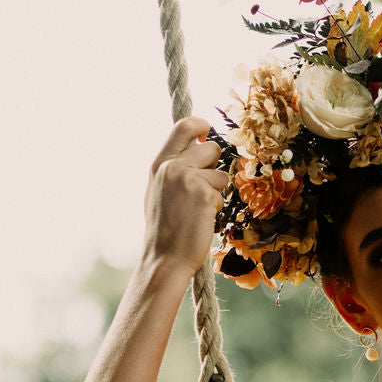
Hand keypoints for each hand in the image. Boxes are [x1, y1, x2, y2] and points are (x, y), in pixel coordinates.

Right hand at [142, 117, 227, 277]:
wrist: (165, 257)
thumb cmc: (165, 228)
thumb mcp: (159, 190)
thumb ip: (175, 168)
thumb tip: (196, 148)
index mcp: (160, 164)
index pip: (183, 126)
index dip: (201, 123)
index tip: (208, 130)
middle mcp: (172, 166)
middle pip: (211, 148)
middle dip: (215, 165)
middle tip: (204, 187)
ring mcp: (188, 179)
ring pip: (221, 173)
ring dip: (216, 190)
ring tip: (198, 209)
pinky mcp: (204, 194)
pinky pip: (222, 192)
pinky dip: (216, 206)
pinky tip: (201, 219)